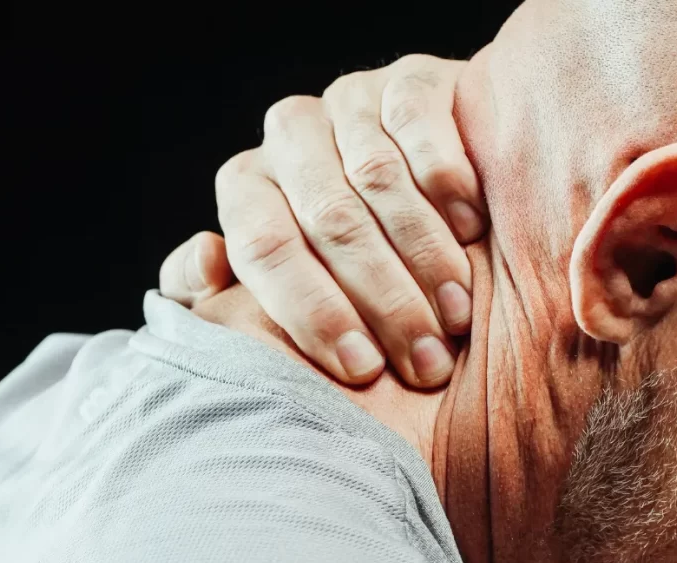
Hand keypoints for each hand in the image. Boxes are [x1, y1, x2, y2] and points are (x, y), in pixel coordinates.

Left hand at [162, 55, 485, 387]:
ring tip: (456, 314)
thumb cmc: (344, 270)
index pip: (264, 246)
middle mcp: (289, 137)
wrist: (428, 201)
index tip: (361, 369)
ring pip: (377, 177)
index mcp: (248, 187)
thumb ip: (215, 292)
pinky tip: (470, 230)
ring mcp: (349, 103)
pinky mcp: (409, 80)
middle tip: (425, 360)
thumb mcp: (275, 291)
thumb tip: (206, 257)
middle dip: (383, 300)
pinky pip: (417, 122)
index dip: (312, 311)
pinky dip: (445, 180)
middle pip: (329, 219)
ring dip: (423, 255)